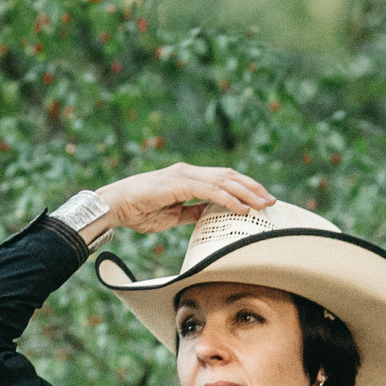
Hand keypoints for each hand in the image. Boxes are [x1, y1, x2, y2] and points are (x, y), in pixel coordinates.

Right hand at [87, 163, 274, 240]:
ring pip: (224, 181)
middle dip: (252, 188)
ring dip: (247, 193)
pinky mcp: (179, 183)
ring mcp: (185, 175)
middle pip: (229, 176)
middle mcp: (189, 171)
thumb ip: (191, 211)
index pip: (223, 179)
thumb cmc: (138, 210)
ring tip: (263, 204)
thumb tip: (207, 214)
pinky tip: (242, 207)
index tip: (260, 200)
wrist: (115, 205)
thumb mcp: (172, 215)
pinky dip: (229, 199)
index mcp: (188, 177)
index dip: (244, 188)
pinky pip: (210, 191)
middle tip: (271, 200)